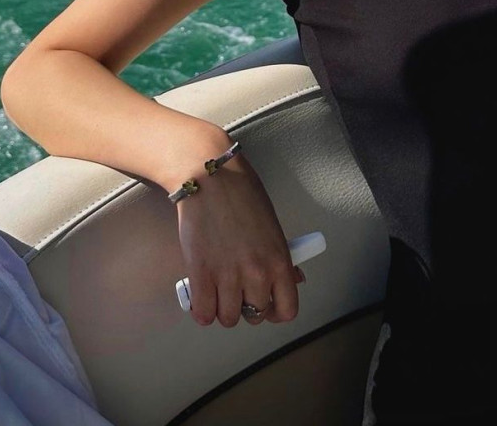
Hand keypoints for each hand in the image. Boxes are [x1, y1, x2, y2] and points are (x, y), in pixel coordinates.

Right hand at [173, 135, 305, 327]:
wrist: (211, 177)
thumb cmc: (242, 194)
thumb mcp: (272, 226)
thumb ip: (281, 257)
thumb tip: (295, 280)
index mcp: (279, 260)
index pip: (287, 310)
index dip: (275, 311)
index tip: (266, 303)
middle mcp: (257, 273)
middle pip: (254, 315)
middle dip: (245, 306)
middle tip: (237, 288)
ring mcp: (228, 276)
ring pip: (228, 318)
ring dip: (221, 308)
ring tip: (217, 288)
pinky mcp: (200, 274)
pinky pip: (203, 313)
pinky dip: (200, 309)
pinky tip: (201, 294)